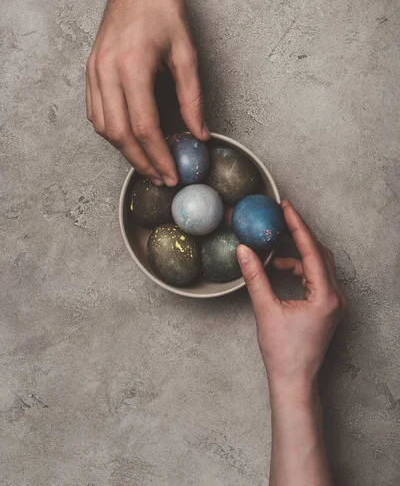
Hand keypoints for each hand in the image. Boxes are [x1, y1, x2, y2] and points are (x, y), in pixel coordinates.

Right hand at [86, 0, 208, 185]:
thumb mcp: (187, 52)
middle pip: (120, 134)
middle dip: (142, 162)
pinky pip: (95, 113)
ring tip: (148, 164)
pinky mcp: (90, 71)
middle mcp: (107, 72)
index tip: (172, 173)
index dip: (159, 155)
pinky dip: (112, 132)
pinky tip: (129, 140)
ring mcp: (94, 72)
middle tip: (161, 178)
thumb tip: (199, 133)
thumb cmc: (162, 8)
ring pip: (104, 128)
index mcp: (133, 66)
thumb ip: (192, 98)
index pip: (144, 126)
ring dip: (125, 151)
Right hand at [237, 200, 344, 391]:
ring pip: (320, 265)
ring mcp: (334, 303)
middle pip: (320, 254)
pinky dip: (300, 268)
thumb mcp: (265, 310)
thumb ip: (255, 277)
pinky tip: (281, 269)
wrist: (294, 381)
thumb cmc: (283, 352)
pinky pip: (317, 277)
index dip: (297, 226)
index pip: (312, 251)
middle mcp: (336, 297)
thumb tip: (244, 250)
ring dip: (299, 253)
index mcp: (325, 296)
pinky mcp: (328, 308)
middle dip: (300, 234)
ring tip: (274, 248)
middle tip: (282, 217)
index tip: (286, 208)